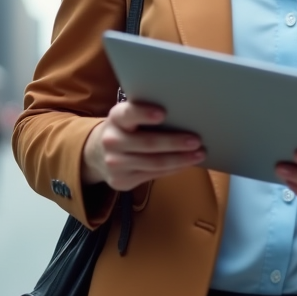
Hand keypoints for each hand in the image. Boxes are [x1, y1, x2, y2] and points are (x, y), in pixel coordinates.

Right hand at [82, 102, 203, 190]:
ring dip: (180, 159)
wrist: (97, 154)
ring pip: (154, 163)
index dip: (144, 113)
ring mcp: (115, 163)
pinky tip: (185, 164)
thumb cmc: (124, 129)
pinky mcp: (121, 181)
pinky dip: (173, 169)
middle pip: (148, 143)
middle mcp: (112, 140)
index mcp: (115, 118)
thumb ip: (143, 115)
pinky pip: (153, 175)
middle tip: (196, 140)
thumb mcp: (127, 117)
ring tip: (199, 154)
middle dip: (175, 142)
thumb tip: (183, 116)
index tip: (163, 113)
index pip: (128, 113)